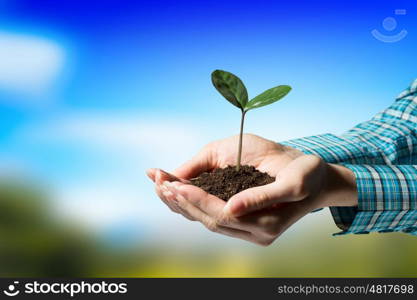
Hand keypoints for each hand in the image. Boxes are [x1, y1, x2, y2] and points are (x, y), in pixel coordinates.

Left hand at [147, 135, 356, 245]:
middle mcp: (254, 233)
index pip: (222, 215)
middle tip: (159, 182)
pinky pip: (212, 213)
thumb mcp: (292, 182)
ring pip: (207, 219)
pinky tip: (177, 190)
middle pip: (209, 220)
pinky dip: (193, 202)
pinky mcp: (242, 221)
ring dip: (183, 203)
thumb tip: (230, 209)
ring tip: (161, 184)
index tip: (174, 184)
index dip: (197, 199)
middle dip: (183, 201)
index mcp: (266, 225)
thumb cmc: (306, 174)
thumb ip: (261, 197)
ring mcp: (247, 229)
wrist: (316, 178)